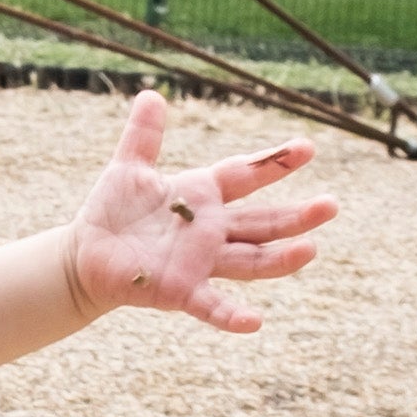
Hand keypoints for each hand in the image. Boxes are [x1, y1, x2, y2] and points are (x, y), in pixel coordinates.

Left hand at [69, 91, 335, 333]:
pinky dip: (232, 315)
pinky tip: (254, 322)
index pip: (246, 175)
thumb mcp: (128, 168)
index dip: (275, 162)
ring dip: (280, 259)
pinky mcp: (181, 291)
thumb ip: (144, 136)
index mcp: (204, 196)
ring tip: (309, 250)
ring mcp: (200, 263)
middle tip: (331, 204)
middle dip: (297, 215)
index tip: (307, 147)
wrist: (85, 255)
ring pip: (250, 262)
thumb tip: (150, 95)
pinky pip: (211, 305)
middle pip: (262, 223)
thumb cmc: (111, 211)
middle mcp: (211, 231)